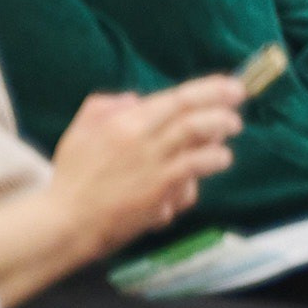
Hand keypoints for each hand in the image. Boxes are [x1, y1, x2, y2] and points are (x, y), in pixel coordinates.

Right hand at [48, 79, 244, 258]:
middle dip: (222, 107)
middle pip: (192, 116)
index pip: (176, 98)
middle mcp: (142, 140)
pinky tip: (218, 160)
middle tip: (238, 104)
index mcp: (124, 122)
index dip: (209, 89)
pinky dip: (209, 164)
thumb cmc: (73, 177)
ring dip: (220, 135)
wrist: (68, 221)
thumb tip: (135, 99)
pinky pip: (193, 173)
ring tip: (231, 131)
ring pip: (198, 142)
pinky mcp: (160, 192)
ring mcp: (153, 166)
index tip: (230, 85)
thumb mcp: (80, 131)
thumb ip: (104, 106)